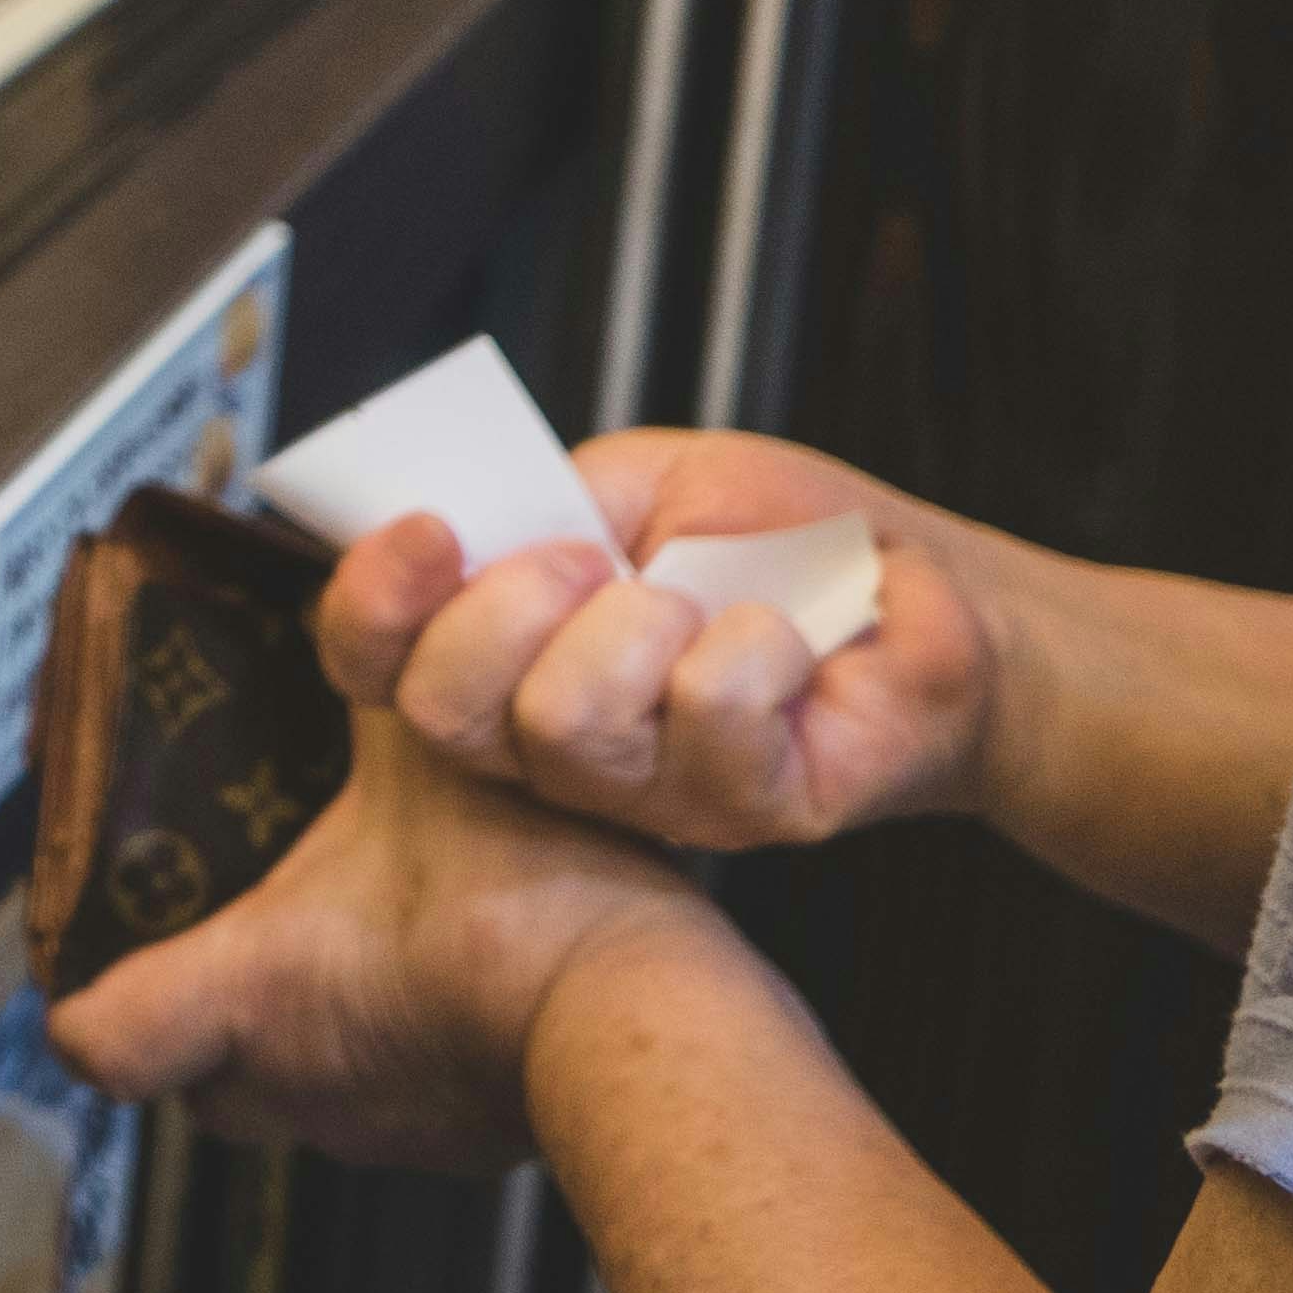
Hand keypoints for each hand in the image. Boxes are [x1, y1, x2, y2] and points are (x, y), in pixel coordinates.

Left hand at [47, 705, 734, 1171]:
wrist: (650, 1011)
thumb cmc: (527, 899)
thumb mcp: (423, 739)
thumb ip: (370, 649)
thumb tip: (377, 559)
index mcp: (249, 1000)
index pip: (101, 1041)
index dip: (88, 1004)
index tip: (92, 970)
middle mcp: (303, 1089)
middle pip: (204, 1079)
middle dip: (213, 1015)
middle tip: (242, 936)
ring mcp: (390, 1129)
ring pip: (309, 1094)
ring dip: (320, 1032)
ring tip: (357, 945)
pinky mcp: (473, 1141)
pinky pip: (408, 1100)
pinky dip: (413, 1049)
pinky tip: (455, 980)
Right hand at [322, 430, 1004, 856]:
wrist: (922, 591)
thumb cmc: (777, 536)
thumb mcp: (639, 481)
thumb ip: (544, 501)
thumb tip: (468, 520)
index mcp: (502, 654)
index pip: (371, 662)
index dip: (372, 601)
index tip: (430, 529)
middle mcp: (551, 742)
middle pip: (444, 713)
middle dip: (506, 607)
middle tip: (592, 563)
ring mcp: (645, 791)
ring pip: (563, 727)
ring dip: (636, 626)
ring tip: (697, 602)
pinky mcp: (745, 810)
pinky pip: (705, 728)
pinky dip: (752, 647)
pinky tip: (783, 638)